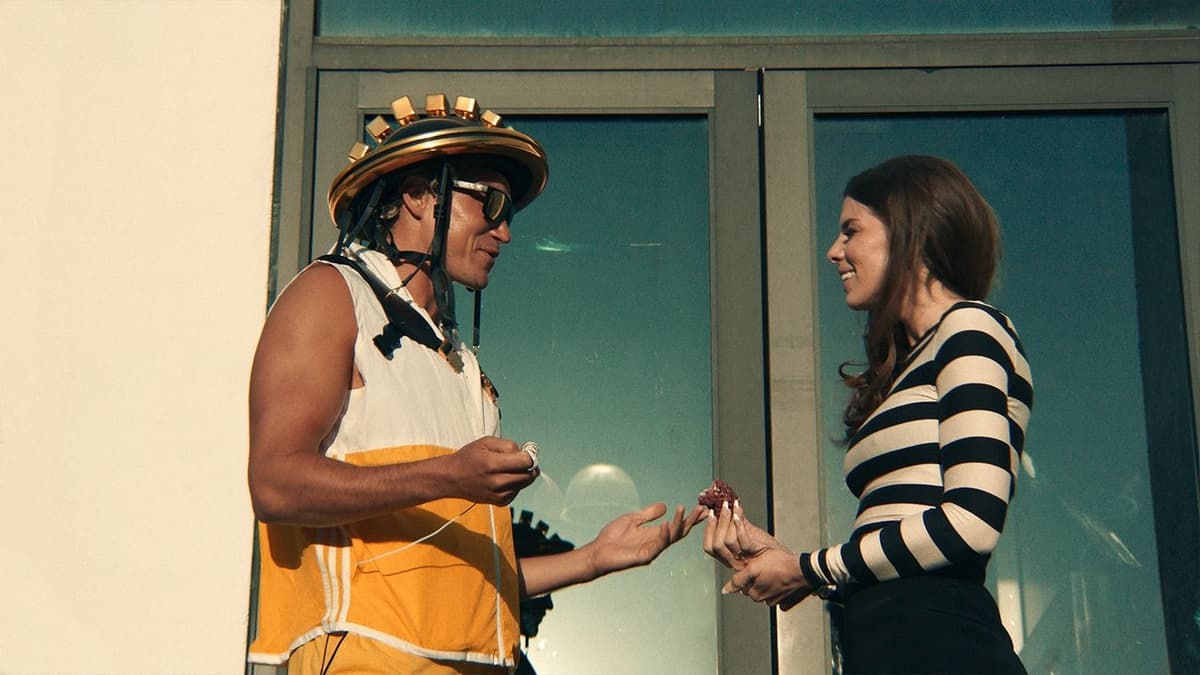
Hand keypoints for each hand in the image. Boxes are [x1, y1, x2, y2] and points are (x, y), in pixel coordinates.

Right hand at [444, 436, 539, 504]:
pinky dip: (516, 484)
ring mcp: (499, 494)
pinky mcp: (500, 502)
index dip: (530, 455)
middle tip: (521, 459)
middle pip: (529, 475)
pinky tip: (504, 478)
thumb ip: (508, 445)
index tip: (526, 452)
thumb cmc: (468, 458)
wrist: (452, 479)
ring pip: (525, 483)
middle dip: (529, 465)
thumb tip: (526, 453)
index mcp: (492, 464)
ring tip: (509, 468)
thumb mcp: (486, 442)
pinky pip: (517, 491)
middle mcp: (497, 482)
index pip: (526, 462)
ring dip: (522, 474)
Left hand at [587, 502, 706, 575]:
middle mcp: (656, 542)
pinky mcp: (644, 556)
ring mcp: (652, 550)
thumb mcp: (632, 519)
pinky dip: (664, 533)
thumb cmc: (612, 537)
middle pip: (679, 532)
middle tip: (703, 510)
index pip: (676, 525)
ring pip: (671, 537)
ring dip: (678, 523)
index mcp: (654, 533)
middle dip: (690, 521)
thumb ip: (648, 514)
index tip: (702, 509)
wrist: (598, 551)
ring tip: (683, 509)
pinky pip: (658, 544)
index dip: (688, 518)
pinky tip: (667, 523)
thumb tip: (665, 506)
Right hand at [702, 499, 782, 569]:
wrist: (788, 565)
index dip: (708, 530)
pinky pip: (743, 541)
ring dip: (726, 520)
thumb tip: (731, 505)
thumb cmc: (770, 550)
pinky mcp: (756, 553)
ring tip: (730, 506)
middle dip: (715, 524)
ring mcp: (745, 558)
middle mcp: (734, 561)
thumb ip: (740, 524)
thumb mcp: (752, 536)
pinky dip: (739, 525)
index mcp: (730, 558)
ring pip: (727, 541)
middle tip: (720, 506)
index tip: (710, 513)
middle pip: (715, 545)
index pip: (709, 547)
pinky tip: (739, 511)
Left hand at [721, 547, 812, 608]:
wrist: (803, 571)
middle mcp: (763, 599)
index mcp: (754, 593)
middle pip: (752, 586)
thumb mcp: (754, 567)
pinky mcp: (784, 600)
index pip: (741, 583)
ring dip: (765, 580)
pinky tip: (779, 577)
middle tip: (764, 565)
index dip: (746, 572)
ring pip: (763, 588)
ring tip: (773, 570)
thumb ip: (738, 580)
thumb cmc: (780, 565)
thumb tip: (724, 591)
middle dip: (755, 576)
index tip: (755, 566)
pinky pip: (774, 591)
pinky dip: (775, 585)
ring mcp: (774, 600)